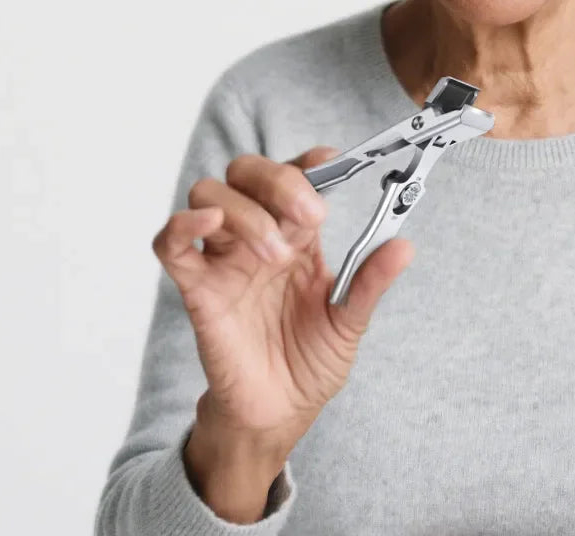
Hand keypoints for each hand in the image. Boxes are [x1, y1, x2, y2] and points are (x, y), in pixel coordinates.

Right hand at [152, 145, 414, 459]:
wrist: (279, 414)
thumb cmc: (311, 361)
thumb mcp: (349, 321)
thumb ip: (370, 282)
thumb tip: (404, 246)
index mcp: (298, 235)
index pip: (295, 176)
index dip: (309, 162)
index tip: (332, 160)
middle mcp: (258, 235)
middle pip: (249, 172)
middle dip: (279, 180)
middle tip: (312, 215)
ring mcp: (224, 258)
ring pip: (211, 195)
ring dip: (245, 211)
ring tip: (277, 253)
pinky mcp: (197, 288)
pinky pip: (170, 244)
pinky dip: (181, 225)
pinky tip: (208, 223)